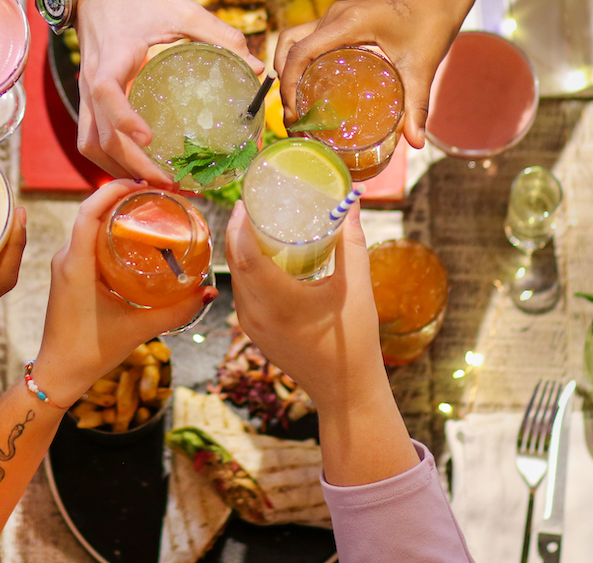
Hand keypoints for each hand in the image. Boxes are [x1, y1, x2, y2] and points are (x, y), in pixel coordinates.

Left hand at [31, 179, 216, 406]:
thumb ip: (176, 310)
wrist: (59, 373)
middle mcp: (66, 258)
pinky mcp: (69, 274)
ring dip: (114, 213)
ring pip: (88, 226)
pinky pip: (87, 241)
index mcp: (76, 264)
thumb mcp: (139, 328)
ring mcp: (65, 265)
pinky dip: (109, 232)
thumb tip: (209, 291)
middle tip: (155, 194)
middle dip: (120, 196)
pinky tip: (133, 237)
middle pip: (91, 212)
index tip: (142, 182)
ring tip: (148, 209)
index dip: (113, 189)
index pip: (89, 211)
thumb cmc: (91, 352)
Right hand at [74, 0, 262, 184]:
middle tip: (171, 182)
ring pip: (89, 144)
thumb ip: (218, 35)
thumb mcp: (180, 8)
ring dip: (117, 168)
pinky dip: (108, 158)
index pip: (107, 94)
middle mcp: (92, 82)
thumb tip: (255, 66)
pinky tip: (135, 166)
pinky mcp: (87, 98)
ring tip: (154, 182)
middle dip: (133, 165)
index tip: (148, 138)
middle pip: (100, 136)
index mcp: (113, 58)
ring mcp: (85, 93)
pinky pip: (89, 137)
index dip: (124, 119)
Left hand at [224, 200, 380, 411]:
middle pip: (235, 263)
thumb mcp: (356, 288)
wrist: (346, 391)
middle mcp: (256, 314)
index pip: (245, 256)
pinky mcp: (253, 332)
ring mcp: (250, 325)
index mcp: (279, 303)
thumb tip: (351, 202)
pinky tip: (261, 257)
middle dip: (238, 231)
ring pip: (236, 278)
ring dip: (240, 250)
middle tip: (250, 204)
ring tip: (254, 224)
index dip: (239, 225)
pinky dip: (246, 271)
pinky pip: (242, 293)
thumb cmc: (355, 342)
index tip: (244, 201)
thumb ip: (351, 243)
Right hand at [275, 0, 460, 149]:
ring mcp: (335, 15)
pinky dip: (300, 61)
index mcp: (348, 23)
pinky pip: (309, 38)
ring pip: (294, 39)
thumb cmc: (432, 26)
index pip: (300, 51)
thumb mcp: (422, 67)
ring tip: (296, 103)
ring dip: (288, 69)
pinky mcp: (340, 19)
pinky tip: (311, 86)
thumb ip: (416, 105)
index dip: (289, 83)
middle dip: (284, 80)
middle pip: (289, 44)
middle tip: (293, 114)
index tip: (294, 113)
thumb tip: (415, 143)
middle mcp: (335, 16)